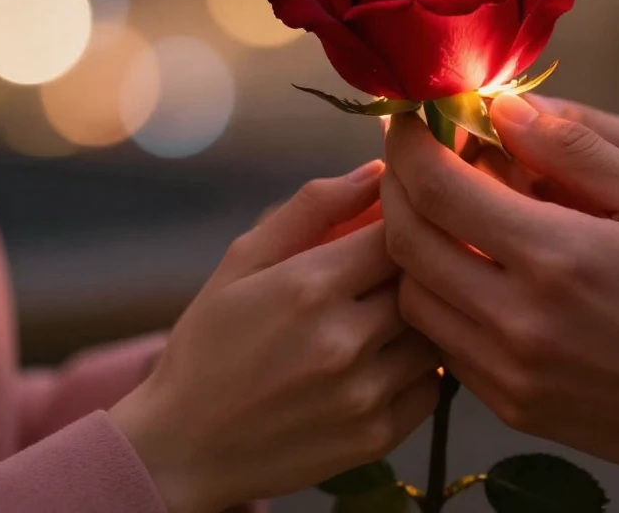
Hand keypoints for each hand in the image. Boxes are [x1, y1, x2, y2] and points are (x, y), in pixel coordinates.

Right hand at [111, 161, 440, 512]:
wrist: (183, 447)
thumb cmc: (209, 343)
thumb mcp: (242, 261)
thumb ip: (311, 208)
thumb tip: (375, 170)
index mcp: (309, 285)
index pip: (398, 231)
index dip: (404, 221)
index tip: (396, 221)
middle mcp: (344, 340)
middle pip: (423, 281)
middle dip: (415, 268)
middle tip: (392, 269)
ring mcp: (364, 393)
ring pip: (435, 333)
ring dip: (422, 318)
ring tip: (386, 315)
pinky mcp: (377, 435)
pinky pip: (432, 386)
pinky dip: (420, 368)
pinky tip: (386, 360)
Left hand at [382, 100, 618, 512]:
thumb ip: (578, 146)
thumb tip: (506, 107)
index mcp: (556, 257)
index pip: (436, 189)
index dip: (409, 144)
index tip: (409, 119)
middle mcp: (518, 322)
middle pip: (406, 242)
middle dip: (396, 189)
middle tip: (414, 159)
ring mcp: (510, 374)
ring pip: (414, 297)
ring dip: (413, 247)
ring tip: (446, 214)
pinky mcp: (513, 408)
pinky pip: (444, 344)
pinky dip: (441, 298)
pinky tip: (474, 272)